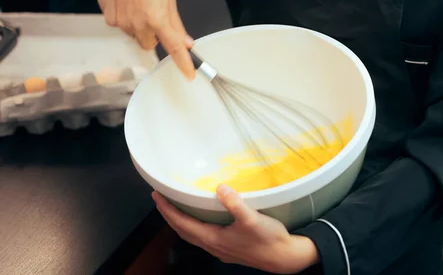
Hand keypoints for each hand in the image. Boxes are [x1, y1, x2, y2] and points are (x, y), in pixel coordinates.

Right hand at [88, 0, 195, 79]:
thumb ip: (176, 23)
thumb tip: (187, 42)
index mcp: (157, 18)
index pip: (173, 47)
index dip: (182, 63)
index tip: (189, 75)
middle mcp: (139, 24)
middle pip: (150, 44)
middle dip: (154, 35)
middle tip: (153, 15)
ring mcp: (122, 23)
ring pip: (135, 36)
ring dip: (139, 27)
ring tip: (138, 3)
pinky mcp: (109, 19)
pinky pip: (122, 27)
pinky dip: (125, 19)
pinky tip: (125, 2)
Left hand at [152, 186, 319, 273]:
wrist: (284, 257)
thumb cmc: (268, 239)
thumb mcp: (252, 219)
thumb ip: (235, 203)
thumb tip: (220, 188)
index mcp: (213, 238)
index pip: (182, 223)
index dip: (167, 210)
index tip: (156, 196)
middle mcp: (213, 246)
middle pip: (183, 230)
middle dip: (169, 215)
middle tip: (160, 200)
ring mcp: (220, 249)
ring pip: (192, 235)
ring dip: (180, 222)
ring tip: (174, 209)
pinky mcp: (228, 249)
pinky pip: (202, 237)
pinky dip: (194, 227)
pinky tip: (200, 220)